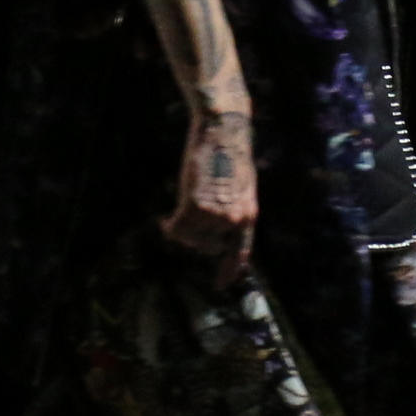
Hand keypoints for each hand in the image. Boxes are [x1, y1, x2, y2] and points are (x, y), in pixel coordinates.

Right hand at [160, 109, 256, 287]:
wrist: (223, 130)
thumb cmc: (230, 152)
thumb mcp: (240, 186)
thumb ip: (232, 209)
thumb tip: (219, 227)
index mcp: (249, 214)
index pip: (241, 252)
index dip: (231, 270)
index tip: (222, 285)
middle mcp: (235, 219)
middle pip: (208, 246)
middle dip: (194, 236)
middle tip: (182, 221)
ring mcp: (216, 214)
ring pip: (190, 237)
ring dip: (181, 228)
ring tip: (176, 212)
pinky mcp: (195, 205)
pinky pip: (178, 228)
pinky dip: (170, 225)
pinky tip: (166, 219)